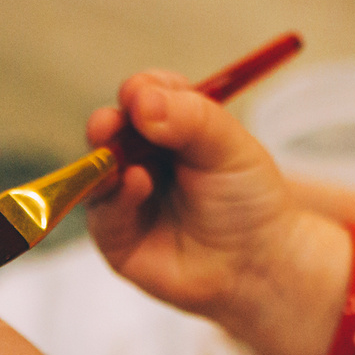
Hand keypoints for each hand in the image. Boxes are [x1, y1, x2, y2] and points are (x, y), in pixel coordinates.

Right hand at [84, 70, 351, 354]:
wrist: (257, 264)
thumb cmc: (247, 200)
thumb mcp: (229, 147)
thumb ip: (190, 118)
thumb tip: (141, 100)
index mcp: (170, 126)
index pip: (145, 96)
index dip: (140, 91)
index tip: (139, 93)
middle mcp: (142, 157)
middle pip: (110, 130)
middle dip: (106, 124)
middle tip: (109, 123)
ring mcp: (126, 196)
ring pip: (97, 171)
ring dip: (104, 163)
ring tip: (123, 161)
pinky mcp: (117, 236)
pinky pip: (102, 213)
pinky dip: (115, 198)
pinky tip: (136, 186)